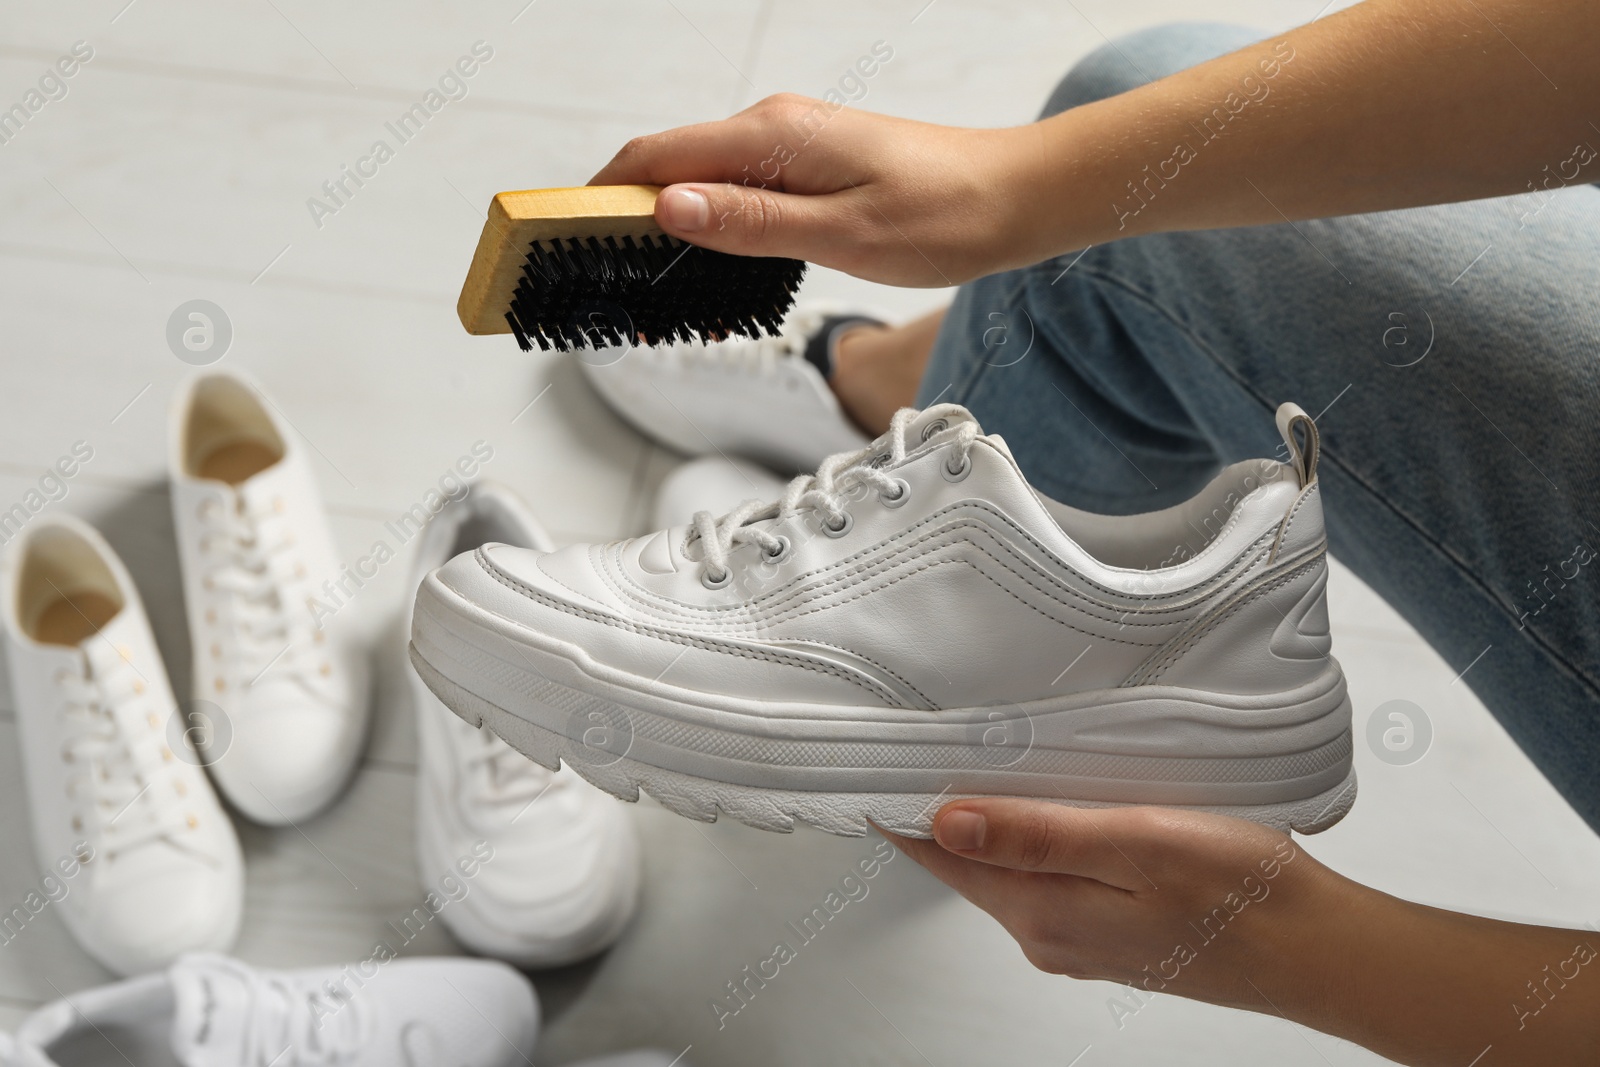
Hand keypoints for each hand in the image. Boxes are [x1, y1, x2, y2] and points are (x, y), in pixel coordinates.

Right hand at [589, 94, 1038, 286]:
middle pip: (666, 165)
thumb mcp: (843, 234)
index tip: (552, 238)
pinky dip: (706, 225)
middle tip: (587, 279)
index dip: (595, 197)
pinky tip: (702, 266)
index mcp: (772, 136)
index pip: (655, 157)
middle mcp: (773, 129)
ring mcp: (790, 145)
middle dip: (617, 217)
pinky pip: (736, 190)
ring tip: (634, 284)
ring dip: (661, 226)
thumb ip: (751, 222)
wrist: (1016, 197)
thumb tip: (668, 207)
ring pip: (700, 180)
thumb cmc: (945, 216)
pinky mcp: (809, 166)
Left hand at [883, 800, 1334, 1014]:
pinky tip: (1052, 807)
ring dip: (990, 824)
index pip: (940, 857)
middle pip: (968, 865)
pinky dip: (1034, 841)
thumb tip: (946, 821)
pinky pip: (1048, 880)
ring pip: (1008, 871)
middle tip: (922, 741)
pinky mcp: (1112, 932)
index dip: (904, 809)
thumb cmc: (1242, 892)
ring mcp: (1080, 938)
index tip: (875, 761)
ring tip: (977, 761)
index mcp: (1042, 911)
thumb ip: (1037, 834)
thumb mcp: (1136, 842)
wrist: (1319, 950)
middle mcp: (1048, 934)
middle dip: (942, 809)